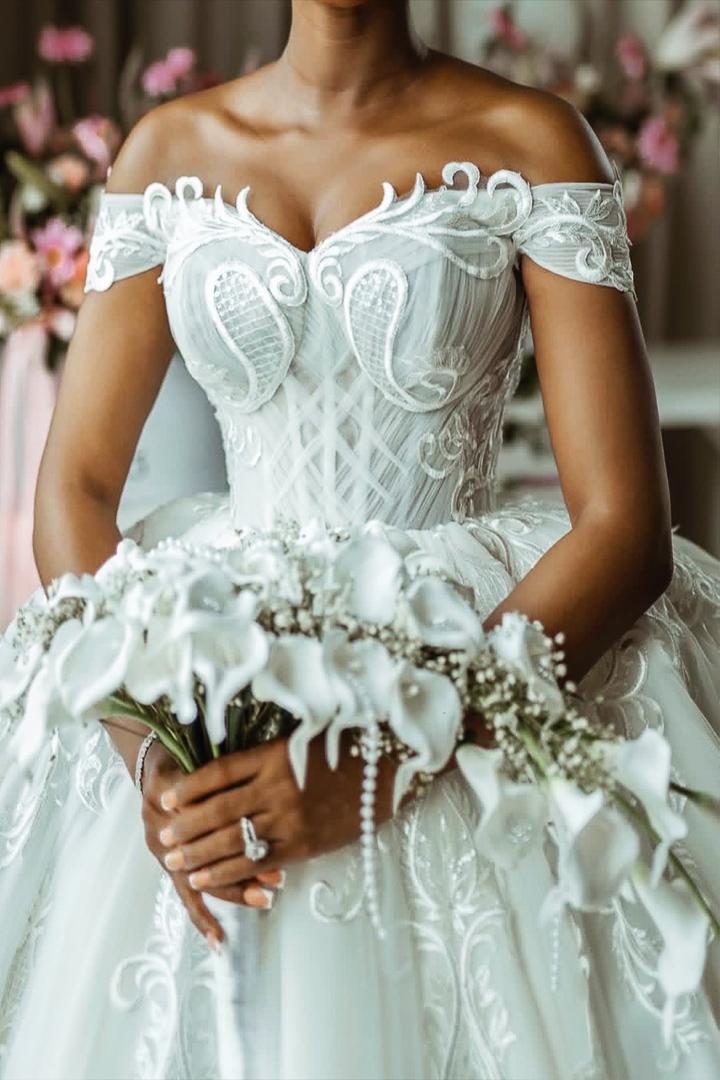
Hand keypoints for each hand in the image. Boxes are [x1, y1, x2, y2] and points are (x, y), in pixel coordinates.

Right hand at [140, 741, 283, 943]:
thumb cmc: (186, 755)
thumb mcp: (197, 755)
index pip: (209, 822)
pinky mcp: (168, 864)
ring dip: (233, 890)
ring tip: (264, 899)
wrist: (154, 762)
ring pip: (201, 877)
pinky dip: (201, 918)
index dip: (238, 834)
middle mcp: (167, 829)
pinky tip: (217, 940)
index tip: (275, 843)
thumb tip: (261, 785)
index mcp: (175, 798)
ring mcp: (166, 851)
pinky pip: (185, 895)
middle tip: (277, 877)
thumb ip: (217, 774)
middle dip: (244, 866)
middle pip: (207, 853)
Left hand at [156, 734, 396, 893]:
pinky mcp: (303, 844)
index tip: (165, 798)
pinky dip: (229, 871)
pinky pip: (259, 860)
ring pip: (234, 839)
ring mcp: (290, 819)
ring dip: (200, 854)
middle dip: (187, 827)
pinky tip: (207, 877)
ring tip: (175, 862)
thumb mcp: (298, 741)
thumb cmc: (342, 750)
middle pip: (219, 810)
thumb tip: (219, 776)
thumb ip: (263, 757)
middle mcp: (277, 788)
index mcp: (273, 756)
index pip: (219, 773)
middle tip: (162, 839)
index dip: (189, 788)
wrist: (388, 773)